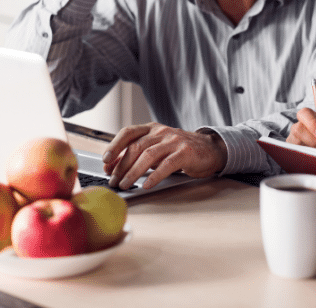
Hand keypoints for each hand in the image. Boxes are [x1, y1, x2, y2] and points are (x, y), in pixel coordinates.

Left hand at [101, 122, 227, 189]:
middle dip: (121, 165)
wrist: (210, 150)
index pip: (128, 132)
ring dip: (133, 172)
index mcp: (152, 129)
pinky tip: (146, 185)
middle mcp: (162, 132)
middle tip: (113, 181)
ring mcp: (174, 141)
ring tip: (125, 184)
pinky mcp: (185, 153)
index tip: (105, 161)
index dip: (114, 145)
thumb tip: (111, 166)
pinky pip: (166, 165)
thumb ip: (137, 154)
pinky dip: (154, 176)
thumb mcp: (157, 149)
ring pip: (148, 156)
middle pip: (135, 147)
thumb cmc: (180, 151)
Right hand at [286, 107, 315, 153]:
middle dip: (312, 140)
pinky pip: (295, 156)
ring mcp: (294, 142)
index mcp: (312, 119)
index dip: (312, 123)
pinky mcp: (292, 154)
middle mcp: (299, 129)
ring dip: (311, 151)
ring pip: (296, 144)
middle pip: (297, 129)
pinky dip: (307, 159)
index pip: (304, 113)